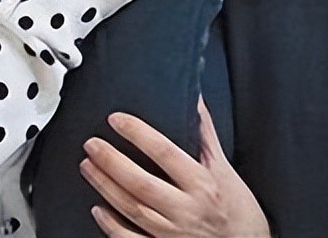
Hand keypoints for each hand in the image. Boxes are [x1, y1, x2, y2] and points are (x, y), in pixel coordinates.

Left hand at [81, 99, 270, 237]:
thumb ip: (206, 136)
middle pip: (140, 183)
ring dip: (105, 187)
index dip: (138, 134)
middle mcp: (186, 209)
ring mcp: (172, 233)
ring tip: (88, 167)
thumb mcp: (226, 170)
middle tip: (92, 144)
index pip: (165, 152)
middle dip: (111, 162)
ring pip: (131, 209)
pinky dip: (111, 225)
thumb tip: (196, 103)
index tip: (117, 120)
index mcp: (202, 184)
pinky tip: (98, 209)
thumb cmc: (239, 211)